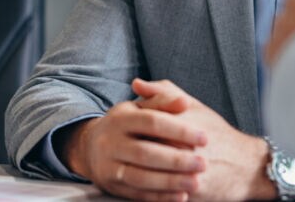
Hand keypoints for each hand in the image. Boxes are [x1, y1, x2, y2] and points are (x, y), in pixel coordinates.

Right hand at [58, 96, 207, 200]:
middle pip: (145, 153)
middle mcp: (110, 142)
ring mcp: (108, 166)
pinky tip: (181, 196)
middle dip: (176, 160)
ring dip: (170, 182)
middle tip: (203, 164)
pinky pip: (137, 194)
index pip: (153, 122)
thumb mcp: (139, 107)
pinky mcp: (112, 186)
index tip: (204, 137)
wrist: (90, 147)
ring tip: (195, 182)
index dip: (180, 130)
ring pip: (140, 177)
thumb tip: (184, 101)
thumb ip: (163, 102)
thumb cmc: (126, 124)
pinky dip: (160, 197)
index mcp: (120, 118)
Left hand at [133, 79, 274, 200]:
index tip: (123, 130)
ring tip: (128, 168)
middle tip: (122, 151)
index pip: (144, 123)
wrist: (246, 165)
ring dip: (135, 173)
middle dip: (129, 151)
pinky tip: (141, 187)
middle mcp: (184, 146)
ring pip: (149, 175)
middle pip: (143, 150)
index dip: (129, 127)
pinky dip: (149, 192)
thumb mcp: (194, 106)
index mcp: (182, 122)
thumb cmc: (218, 133)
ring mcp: (187, 171)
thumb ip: (164, 93)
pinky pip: (162, 193)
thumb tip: (136, 84)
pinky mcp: (191, 192)